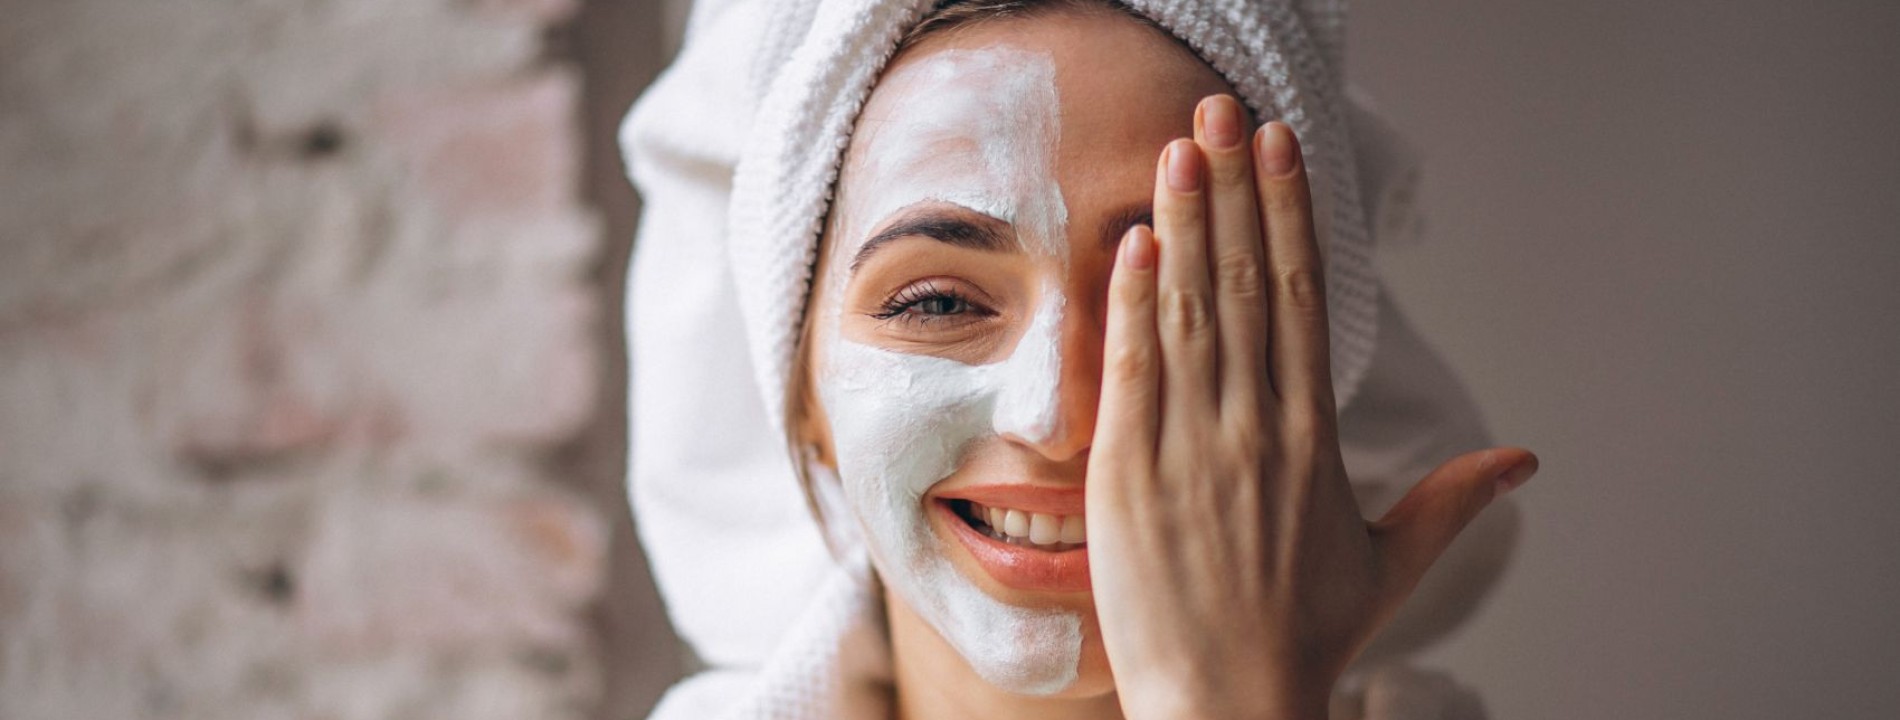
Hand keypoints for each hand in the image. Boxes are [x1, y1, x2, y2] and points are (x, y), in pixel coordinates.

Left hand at [1084, 95, 1538, 719]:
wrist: (1232, 705)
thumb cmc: (1305, 639)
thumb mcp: (1391, 563)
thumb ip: (1454, 499)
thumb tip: (1526, 459)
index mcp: (1314, 436)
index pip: (1300, 296)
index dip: (1286, 213)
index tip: (1279, 149)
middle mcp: (1256, 427)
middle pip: (1246, 281)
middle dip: (1233, 189)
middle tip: (1222, 115)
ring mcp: (1190, 446)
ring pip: (1190, 310)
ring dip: (1183, 223)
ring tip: (1180, 152)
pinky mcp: (1129, 473)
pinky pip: (1133, 371)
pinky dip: (1133, 304)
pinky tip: (1135, 245)